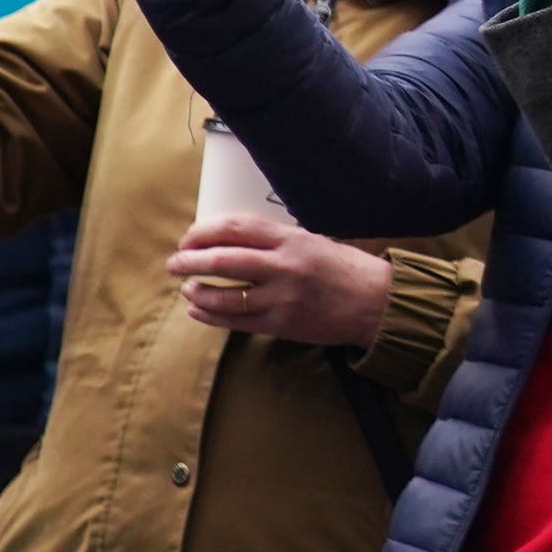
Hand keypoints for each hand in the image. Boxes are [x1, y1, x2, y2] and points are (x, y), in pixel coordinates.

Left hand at [170, 213, 391, 349]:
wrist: (377, 303)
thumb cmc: (344, 269)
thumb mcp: (312, 242)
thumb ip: (274, 241)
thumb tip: (226, 241)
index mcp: (292, 239)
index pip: (235, 228)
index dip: (203, 232)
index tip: (188, 238)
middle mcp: (285, 266)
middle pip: (222, 260)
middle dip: (189, 261)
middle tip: (174, 263)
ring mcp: (283, 298)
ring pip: (225, 296)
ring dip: (198, 292)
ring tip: (188, 289)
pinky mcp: (283, 324)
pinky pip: (236, 321)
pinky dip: (211, 316)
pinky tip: (198, 311)